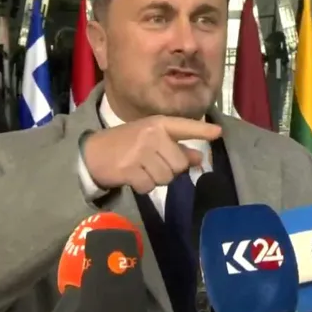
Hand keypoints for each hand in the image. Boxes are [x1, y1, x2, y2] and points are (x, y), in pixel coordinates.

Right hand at [83, 116, 221, 193]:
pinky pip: (149, 186)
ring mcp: (140, 151)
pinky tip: (133, 176)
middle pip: (179, 164)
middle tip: (153, 164)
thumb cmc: (128, 144)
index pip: (184, 126)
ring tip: (142, 169)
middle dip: (170, 170)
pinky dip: (143, 186)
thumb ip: (177, 148)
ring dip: (156, 179)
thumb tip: (200, 159)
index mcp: (159, 124)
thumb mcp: (152, 140)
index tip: (218, 132)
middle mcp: (151, 134)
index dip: (203, 130)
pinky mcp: (129, 168)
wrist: (93, 152)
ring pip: (166, 178)